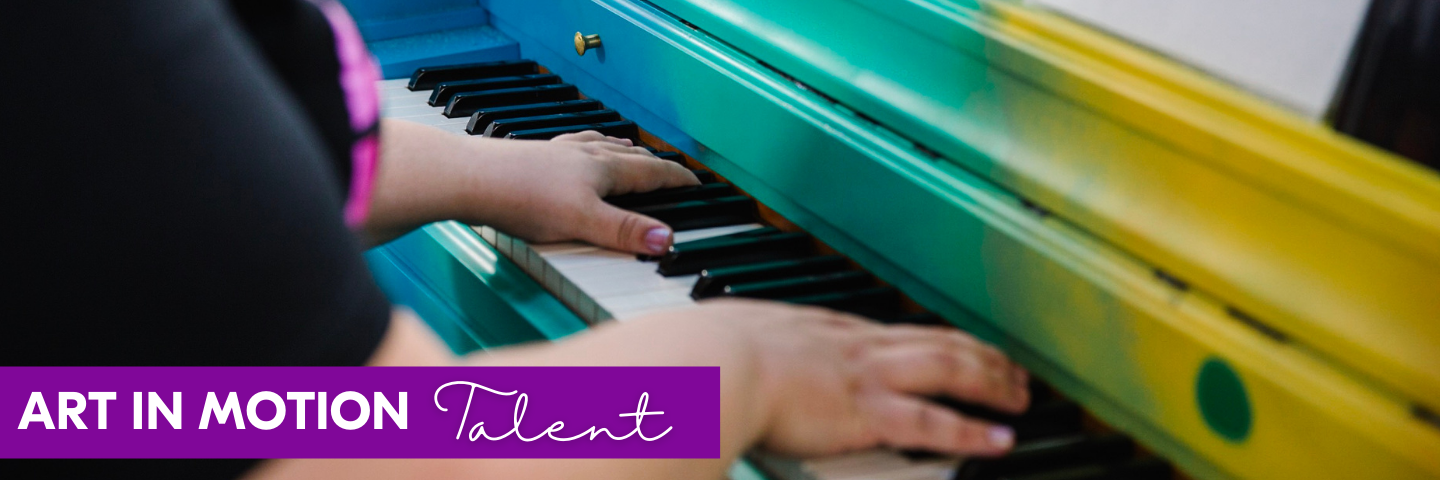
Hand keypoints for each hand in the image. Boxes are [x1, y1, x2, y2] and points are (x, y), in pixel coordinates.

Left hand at [475, 131, 698, 253]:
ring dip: (622, 150)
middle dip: (655, 163)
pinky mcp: (533, 155)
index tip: (697, 183)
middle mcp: (584, 155)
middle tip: (673, 169)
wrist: (469, 177)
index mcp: (603, 169)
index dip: (677, 179)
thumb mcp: (581, 221)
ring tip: (631, 149)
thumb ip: (624, 232)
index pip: (651, 172)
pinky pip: (571, 146)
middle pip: (630, 157)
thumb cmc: (521, 197)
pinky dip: (586, 147)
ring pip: (600, 146)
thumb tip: (667, 239)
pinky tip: (573, 151)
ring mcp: (557, 153)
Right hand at [703, 300, 1028, 456]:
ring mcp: (867, 377)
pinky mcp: (868, 414)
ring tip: (1020, 396)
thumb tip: (738, 350)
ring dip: (991, 382)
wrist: (712, 364)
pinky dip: (973, 431)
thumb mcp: (736, 336)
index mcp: (827, 329)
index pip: (897, 331)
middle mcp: (857, 346)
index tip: (956, 346)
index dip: (935, 338)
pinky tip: (999, 438)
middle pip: (937, 342)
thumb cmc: (711, 355)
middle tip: (1012, 367)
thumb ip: (753, 344)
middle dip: (980, 354)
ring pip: (950, 370)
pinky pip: (934, 423)